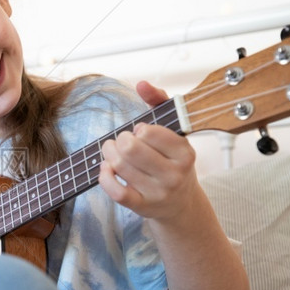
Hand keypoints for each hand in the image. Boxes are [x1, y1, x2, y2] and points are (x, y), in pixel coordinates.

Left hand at [99, 81, 197, 219]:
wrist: (180, 203)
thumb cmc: (172, 160)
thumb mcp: (174, 130)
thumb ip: (159, 101)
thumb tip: (141, 83)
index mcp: (185, 153)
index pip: (149, 132)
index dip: (138, 129)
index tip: (141, 133)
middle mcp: (174, 174)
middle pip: (130, 149)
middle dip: (119, 140)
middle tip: (121, 142)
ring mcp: (158, 193)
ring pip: (119, 167)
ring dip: (108, 154)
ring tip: (112, 152)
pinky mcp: (142, 207)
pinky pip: (116, 191)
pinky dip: (104, 177)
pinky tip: (106, 169)